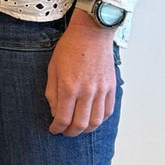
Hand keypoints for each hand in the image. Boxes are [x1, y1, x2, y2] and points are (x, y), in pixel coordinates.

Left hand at [45, 11, 116, 135]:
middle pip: (80, 124)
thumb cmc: (69, 48)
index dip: (57, 128)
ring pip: (96, 121)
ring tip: (78, 127)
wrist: (92, 33)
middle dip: (70, 132)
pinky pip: (108, 111)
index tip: (53, 129)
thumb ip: (53, 93)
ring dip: (86, 129)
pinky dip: (100, 119)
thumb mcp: (53, 69)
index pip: (63, 119)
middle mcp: (87, 91)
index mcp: (69, 87)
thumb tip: (56, 112)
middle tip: (65, 131)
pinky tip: (92, 118)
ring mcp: (102, 90)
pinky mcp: (111, 87)